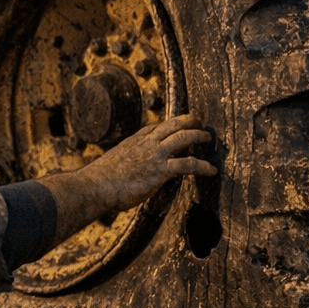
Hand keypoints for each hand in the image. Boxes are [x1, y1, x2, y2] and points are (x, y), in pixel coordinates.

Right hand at [42, 114, 217, 242]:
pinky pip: (189, 164)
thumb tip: (124, 172)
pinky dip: (203, 166)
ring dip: (200, 137)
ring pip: (184, 137)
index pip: (157, 126)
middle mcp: (147, 142)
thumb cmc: (100, 180)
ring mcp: (155, 154)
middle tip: (200, 124)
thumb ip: (125, 163)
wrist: (96, 186)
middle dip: (190, 121)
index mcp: (135, 140)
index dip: (171, 125)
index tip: (179, 126)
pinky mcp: (161, 170)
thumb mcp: (113, 163)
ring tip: (209, 140)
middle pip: (174, 124)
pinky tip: (212, 170)